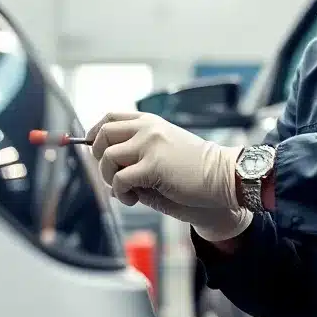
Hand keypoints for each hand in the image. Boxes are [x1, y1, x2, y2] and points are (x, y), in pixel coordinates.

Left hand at [88, 112, 252, 241]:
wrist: (223, 177)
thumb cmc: (195, 170)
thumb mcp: (164, 150)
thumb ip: (138, 153)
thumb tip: (106, 169)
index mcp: (151, 122)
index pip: (111, 117)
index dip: (95, 132)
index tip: (94, 149)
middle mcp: (148, 128)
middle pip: (103, 134)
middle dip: (98, 158)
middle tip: (110, 175)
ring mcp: (150, 145)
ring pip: (108, 157)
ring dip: (109, 178)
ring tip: (125, 191)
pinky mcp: (153, 166)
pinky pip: (120, 179)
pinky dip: (121, 193)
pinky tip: (133, 199)